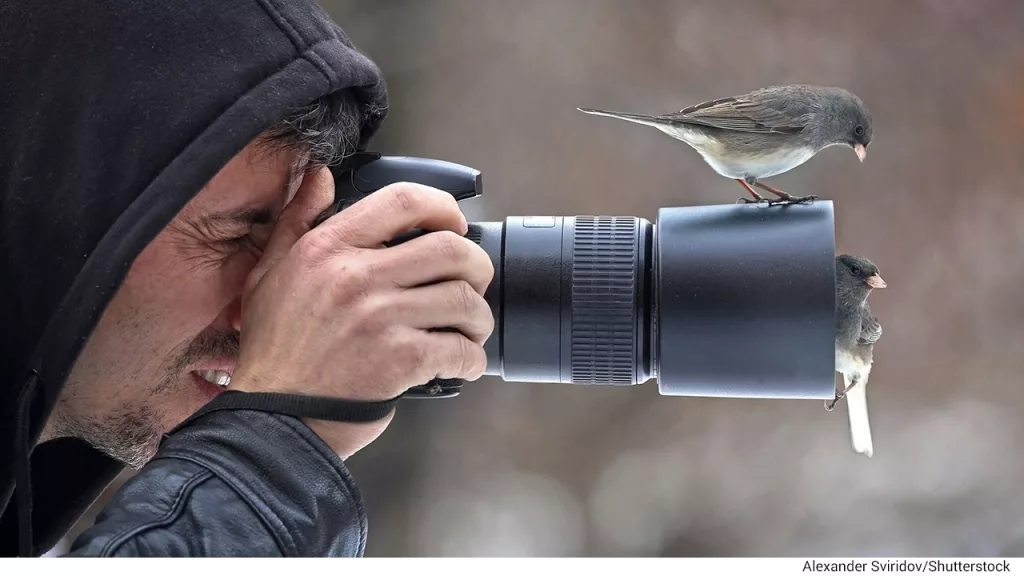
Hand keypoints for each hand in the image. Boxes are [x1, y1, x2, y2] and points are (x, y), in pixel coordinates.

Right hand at [230, 167, 494, 458]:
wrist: (274, 421)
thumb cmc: (276, 352)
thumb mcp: (269, 273)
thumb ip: (297, 220)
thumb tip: (318, 176)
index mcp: (328, 249)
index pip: (403, 200)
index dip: (444, 207)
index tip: (456, 225)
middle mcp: (356, 277)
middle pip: (451, 249)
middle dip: (476, 268)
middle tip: (473, 286)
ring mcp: (380, 318)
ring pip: (463, 300)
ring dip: (478, 318)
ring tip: (468, 330)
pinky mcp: (400, 360)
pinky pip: (461, 349)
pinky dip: (472, 359)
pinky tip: (461, 364)